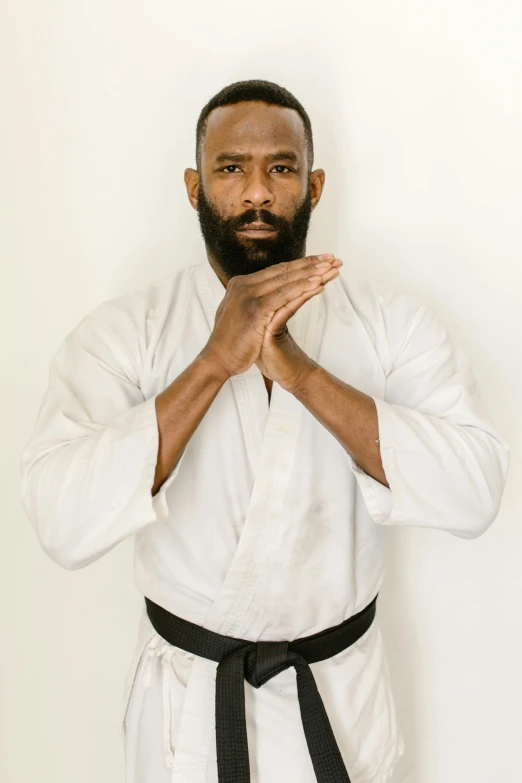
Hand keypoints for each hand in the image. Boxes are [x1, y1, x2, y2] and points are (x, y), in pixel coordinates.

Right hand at [202, 254, 340, 378]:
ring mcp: (248, 297)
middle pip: (283, 271)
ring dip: (311, 273)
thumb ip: (252, 302)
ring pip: (285, 280)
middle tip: (332, 258)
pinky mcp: (255, 311)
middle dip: (310, 264)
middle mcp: (244, 286)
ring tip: (331, 267)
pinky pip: (283, 297)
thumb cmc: (232, 342)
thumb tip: (266, 295)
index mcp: (241, 284)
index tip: (319, 260)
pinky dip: (302, 289)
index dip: (300, 265)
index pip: (276, 271)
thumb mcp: (241, 315)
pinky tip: (318, 284)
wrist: (217, 360)